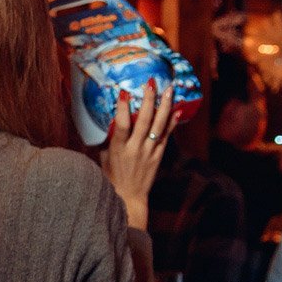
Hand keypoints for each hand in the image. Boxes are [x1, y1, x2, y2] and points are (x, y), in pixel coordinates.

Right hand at [100, 78, 176, 230]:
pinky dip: (172, 122)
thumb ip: (108, 140)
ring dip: (164, 106)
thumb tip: (111, 121)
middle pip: (143, 121)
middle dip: (148, 100)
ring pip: (158, 125)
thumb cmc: (112, 177)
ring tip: (169, 90)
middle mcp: (135, 149)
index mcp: (118, 149)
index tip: (124, 92)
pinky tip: (177, 109)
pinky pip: (166, 136)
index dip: (122, 108)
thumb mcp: (104, 159)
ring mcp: (149, 152)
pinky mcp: (159, 156)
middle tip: (151, 84)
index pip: (121, 125)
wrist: (128, 197)